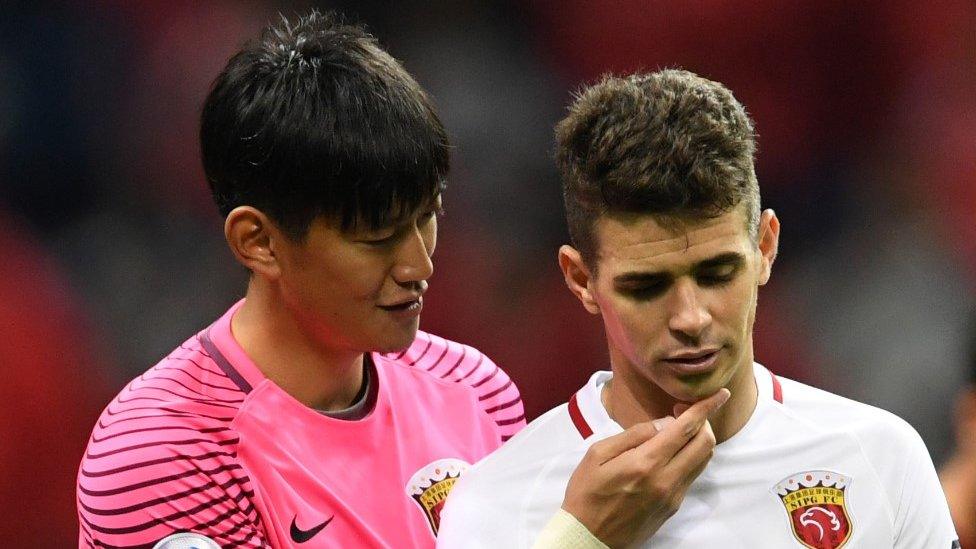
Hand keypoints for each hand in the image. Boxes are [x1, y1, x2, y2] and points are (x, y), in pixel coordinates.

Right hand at [560, 388, 730, 547]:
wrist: (588, 537)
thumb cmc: (586, 493)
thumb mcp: (597, 454)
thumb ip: (634, 435)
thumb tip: (664, 424)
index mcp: (645, 463)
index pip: (687, 429)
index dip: (706, 408)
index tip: (720, 394)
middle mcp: (666, 480)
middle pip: (705, 444)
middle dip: (703, 421)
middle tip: (684, 411)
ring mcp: (672, 496)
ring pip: (702, 461)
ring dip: (698, 440)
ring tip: (678, 430)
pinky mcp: (672, 508)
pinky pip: (690, 476)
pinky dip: (688, 458)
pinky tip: (669, 453)